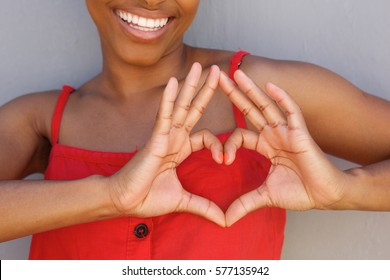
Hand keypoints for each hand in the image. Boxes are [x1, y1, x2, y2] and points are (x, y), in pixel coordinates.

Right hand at [108, 63, 225, 226]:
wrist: (127, 202)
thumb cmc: (149, 197)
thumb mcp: (184, 201)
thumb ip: (205, 207)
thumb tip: (225, 221)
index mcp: (181, 149)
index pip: (207, 136)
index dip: (220, 145)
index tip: (225, 160)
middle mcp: (174, 138)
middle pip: (194, 109)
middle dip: (205, 90)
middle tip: (217, 71)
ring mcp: (164, 136)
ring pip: (180, 106)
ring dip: (190, 85)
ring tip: (198, 66)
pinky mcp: (155, 139)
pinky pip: (163, 115)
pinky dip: (169, 99)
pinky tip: (174, 82)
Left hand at [219, 70, 347, 225]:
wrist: (324, 196)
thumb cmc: (299, 192)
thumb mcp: (265, 196)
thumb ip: (244, 203)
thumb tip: (224, 220)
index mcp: (265, 145)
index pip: (240, 135)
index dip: (228, 144)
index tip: (222, 160)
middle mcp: (274, 134)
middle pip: (249, 110)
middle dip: (233, 94)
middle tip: (217, 78)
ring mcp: (287, 131)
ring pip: (266, 105)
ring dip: (251, 89)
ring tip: (236, 73)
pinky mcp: (300, 132)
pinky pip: (291, 110)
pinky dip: (281, 98)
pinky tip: (269, 86)